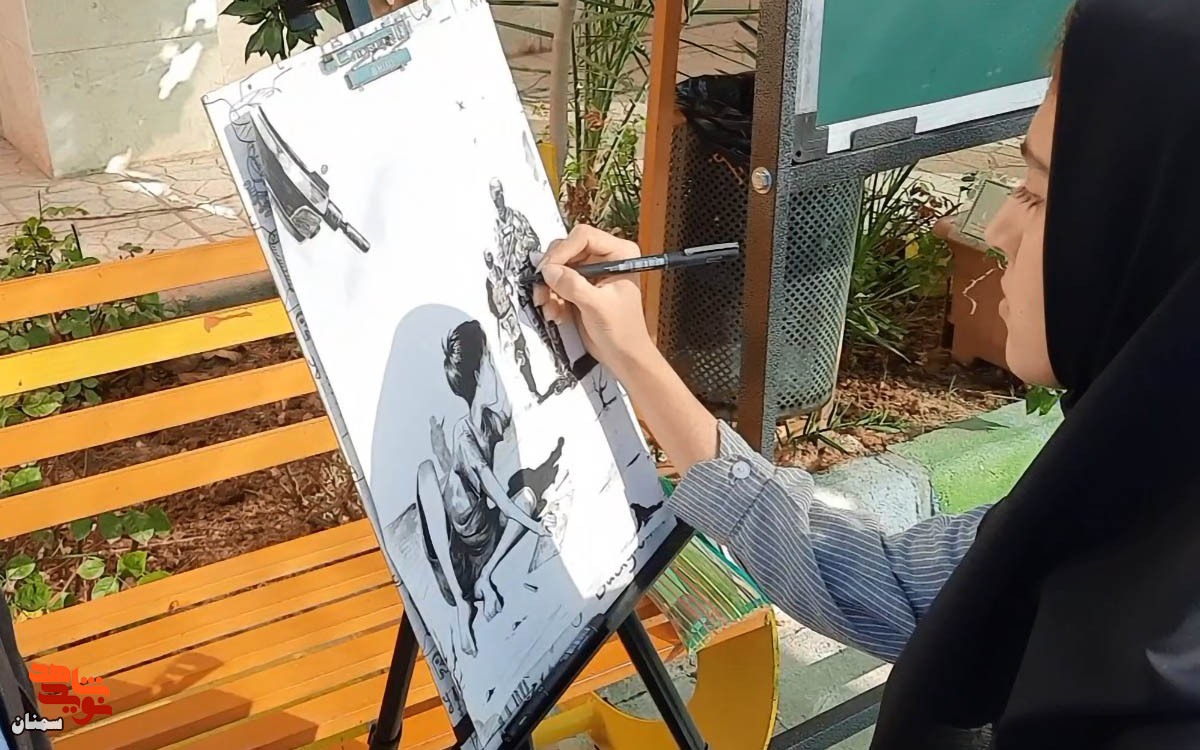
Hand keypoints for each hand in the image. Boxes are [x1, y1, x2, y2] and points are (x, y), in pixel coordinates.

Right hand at [533, 225, 658, 378]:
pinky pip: (557, 283)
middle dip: (553, 272)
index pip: (584, 237)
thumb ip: (573, 286)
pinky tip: (558, 313)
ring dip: (549, 288)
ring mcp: (591, 272)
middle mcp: (605, 258)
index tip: (548, 270)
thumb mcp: (598, 306)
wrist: (623, 355)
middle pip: (567, 249)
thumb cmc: (623, 331)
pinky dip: (552, 297)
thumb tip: (550, 271)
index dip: (563, 251)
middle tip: (543, 290)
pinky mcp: (581, 286)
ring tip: (551, 308)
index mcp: (619, 254)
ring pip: (558, 267)